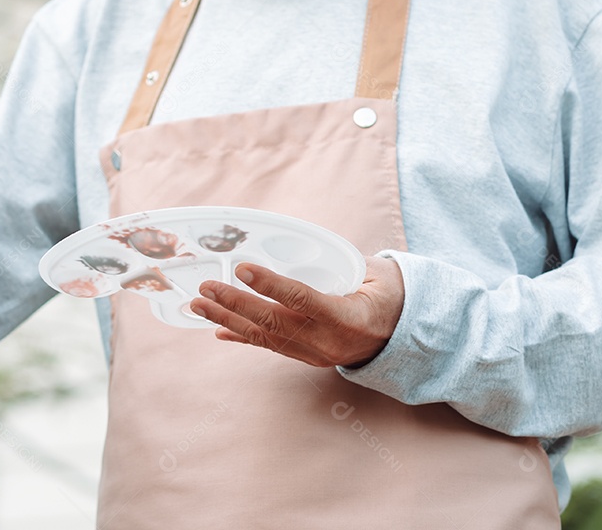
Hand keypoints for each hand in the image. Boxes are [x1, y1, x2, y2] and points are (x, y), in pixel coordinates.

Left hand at [189, 256, 404, 367]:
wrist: (402, 338)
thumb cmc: (389, 297)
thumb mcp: (377, 275)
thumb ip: (342, 262)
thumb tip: (302, 244)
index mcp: (348, 316)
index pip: (302, 299)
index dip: (270, 285)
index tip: (242, 268)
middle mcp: (326, 340)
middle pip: (273, 322)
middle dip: (235, 304)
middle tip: (206, 287)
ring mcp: (314, 353)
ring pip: (264, 336)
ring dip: (227, 320)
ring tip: (199, 305)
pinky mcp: (305, 357)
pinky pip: (268, 346)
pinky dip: (241, 337)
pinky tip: (217, 331)